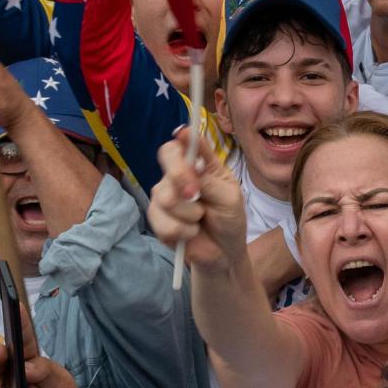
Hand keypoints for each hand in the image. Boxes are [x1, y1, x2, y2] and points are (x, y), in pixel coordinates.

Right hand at [148, 128, 249, 268]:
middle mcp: (177, 176)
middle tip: (195, 195)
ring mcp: (164, 197)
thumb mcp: (230, 197)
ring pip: (165, 196)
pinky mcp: (157, 220)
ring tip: (201, 220)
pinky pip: (163, 222)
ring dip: (190, 213)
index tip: (182, 136)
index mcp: (198, 165)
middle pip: (167, 160)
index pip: (181, 145)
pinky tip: (192, 233)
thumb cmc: (229, 218)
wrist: (224, 251)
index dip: (181, 139)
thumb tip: (193, 157)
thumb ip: (210, 179)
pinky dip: (183, 231)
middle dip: (181, 176)